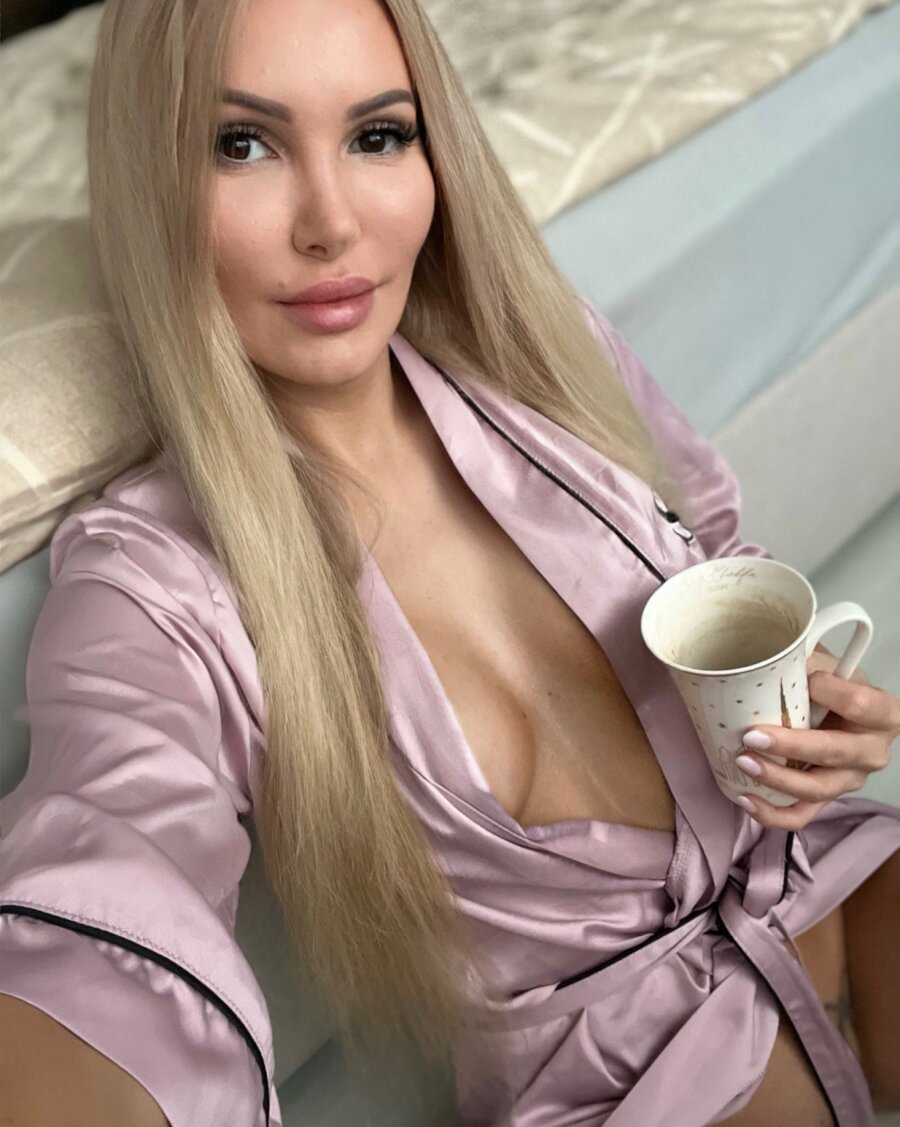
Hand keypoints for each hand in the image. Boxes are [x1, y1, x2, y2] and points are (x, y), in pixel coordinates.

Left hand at [734, 648, 899, 829]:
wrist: (839, 710)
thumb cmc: (831, 682)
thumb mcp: (828, 664)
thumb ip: (806, 661)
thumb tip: (768, 663)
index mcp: (883, 713)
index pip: (859, 704)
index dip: (828, 692)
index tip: (803, 680)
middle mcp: (872, 751)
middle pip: (833, 753)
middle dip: (790, 747)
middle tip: (751, 736)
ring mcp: (850, 779)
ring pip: (817, 789)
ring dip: (777, 779)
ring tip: (743, 762)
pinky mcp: (827, 797)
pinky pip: (803, 815)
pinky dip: (773, 813)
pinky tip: (746, 800)